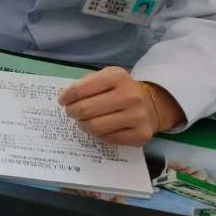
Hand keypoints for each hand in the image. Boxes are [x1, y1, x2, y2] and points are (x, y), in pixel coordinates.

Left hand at [58, 67, 182, 145]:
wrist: (152, 105)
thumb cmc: (120, 90)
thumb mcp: (106, 77)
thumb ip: (85, 84)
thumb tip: (65, 98)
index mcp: (117, 76)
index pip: (81, 89)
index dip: (67, 97)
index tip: (63, 101)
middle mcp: (130, 95)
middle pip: (86, 109)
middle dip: (72, 112)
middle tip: (71, 113)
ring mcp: (137, 116)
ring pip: (95, 126)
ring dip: (83, 125)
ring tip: (83, 121)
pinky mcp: (141, 134)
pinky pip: (107, 138)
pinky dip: (98, 135)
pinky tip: (99, 128)